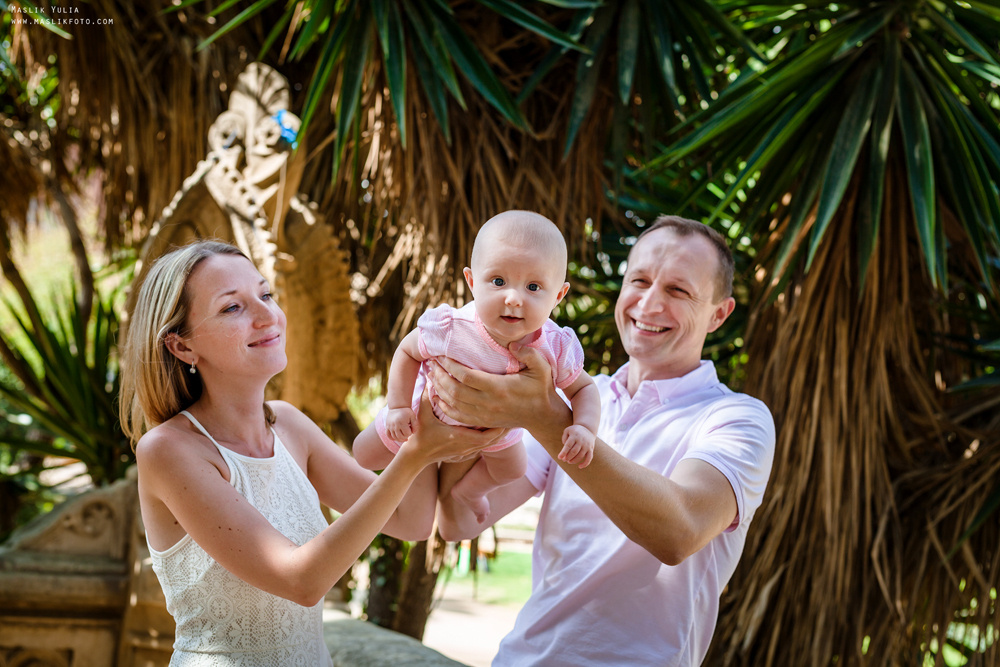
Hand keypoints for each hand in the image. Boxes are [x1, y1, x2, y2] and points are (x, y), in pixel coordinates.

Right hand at [385, 407, 416, 441]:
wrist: (397, 406)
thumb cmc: (406, 412)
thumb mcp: (413, 416)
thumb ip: (415, 425)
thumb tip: (413, 433)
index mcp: (402, 422)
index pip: (407, 434)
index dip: (411, 432)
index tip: (411, 428)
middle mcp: (395, 425)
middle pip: (400, 437)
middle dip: (406, 436)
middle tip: (408, 432)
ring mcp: (390, 426)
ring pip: (395, 437)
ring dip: (400, 438)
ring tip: (404, 435)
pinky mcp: (387, 426)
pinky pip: (388, 435)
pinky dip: (392, 438)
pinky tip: (397, 437)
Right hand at [404, 389, 508, 464]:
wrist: (417, 455)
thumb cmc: (421, 434)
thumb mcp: (422, 414)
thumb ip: (427, 396)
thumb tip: (429, 376)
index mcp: (460, 436)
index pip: (486, 435)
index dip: (499, 427)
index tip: (508, 415)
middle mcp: (467, 446)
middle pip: (493, 440)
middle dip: (504, 429)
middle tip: (515, 417)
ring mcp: (467, 451)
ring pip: (490, 444)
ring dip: (500, 434)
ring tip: (510, 422)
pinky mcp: (465, 453)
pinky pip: (484, 446)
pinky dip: (492, 438)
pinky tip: (497, 430)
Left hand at [427, 344, 561, 431]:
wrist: (542, 415)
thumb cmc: (540, 388)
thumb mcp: (541, 367)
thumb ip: (528, 354)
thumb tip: (511, 345)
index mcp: (499, 388)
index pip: (466, 376)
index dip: (450, 366)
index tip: (441, 355)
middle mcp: (489, 403)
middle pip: (455, 390)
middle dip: (439, 376)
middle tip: (431, 363)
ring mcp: (484, 415)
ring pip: (453, 404)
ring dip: (439, 389)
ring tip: (430, 375)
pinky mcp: (483, 422)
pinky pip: (458, 417)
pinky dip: (445, 407)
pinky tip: (438, 396)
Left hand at [559, 425, 594, 468]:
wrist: (587, 428)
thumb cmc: (574, 431)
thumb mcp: (567, 430)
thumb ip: (564, 438)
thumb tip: (565, 448)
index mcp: (574, 436)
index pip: (568, 445)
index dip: (563, 452)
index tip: (559, 458)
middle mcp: (581, 441)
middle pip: (574, 452)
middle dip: (567, 457)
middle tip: (564, 460)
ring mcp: (587, 445)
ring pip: (580, 456)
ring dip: (574, 461)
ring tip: (569, 461)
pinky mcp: (591, 449)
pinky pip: (589, 458)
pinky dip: (585, 464)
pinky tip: (579, 466)